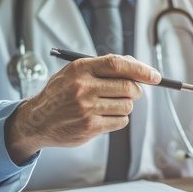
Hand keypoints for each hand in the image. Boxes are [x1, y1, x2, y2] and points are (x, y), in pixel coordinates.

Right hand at [4, 54, 161, 163]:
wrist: (37, 120)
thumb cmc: (61, 93)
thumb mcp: (75, 72)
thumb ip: (104, 67)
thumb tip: (138, 67)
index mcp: (81, 69)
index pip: (118, 64)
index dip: (141, 69)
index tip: (155, 76)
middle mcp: (83, 87)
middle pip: (129, 87)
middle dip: (136, 90)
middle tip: (132, 92)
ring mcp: (86, 108)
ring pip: (127, 106)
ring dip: (125, 106)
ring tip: (109, 105)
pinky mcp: (89, 127)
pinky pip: (121, 122)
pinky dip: (119, 119)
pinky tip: (104, 116)